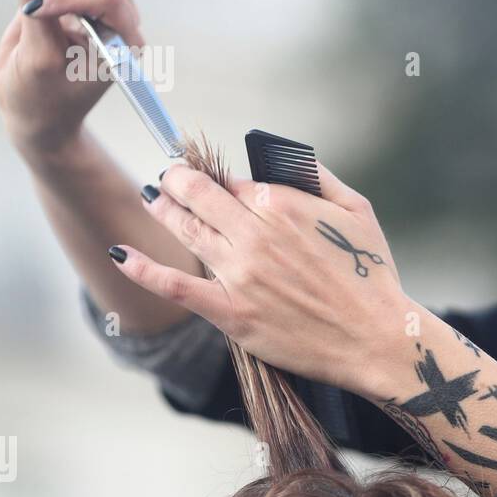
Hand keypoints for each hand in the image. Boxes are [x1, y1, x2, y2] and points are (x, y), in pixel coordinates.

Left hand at [109, 161, 417, 398]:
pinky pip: (173, 284)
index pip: (233, 181)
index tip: (212, 180)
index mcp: (283, 204)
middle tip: (168, 177)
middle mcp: (255, 233)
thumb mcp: (358, 209)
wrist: (375, 337)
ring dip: (161, 208)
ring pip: (183, 229)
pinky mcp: (229, 311)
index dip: (220, 179)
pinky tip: (121, 253)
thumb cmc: (372, 275)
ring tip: (151, 198)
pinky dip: (142, 268)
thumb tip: (285, 158)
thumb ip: (319, 177)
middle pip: (197, 194)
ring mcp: (238, 273)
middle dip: (177, 179)